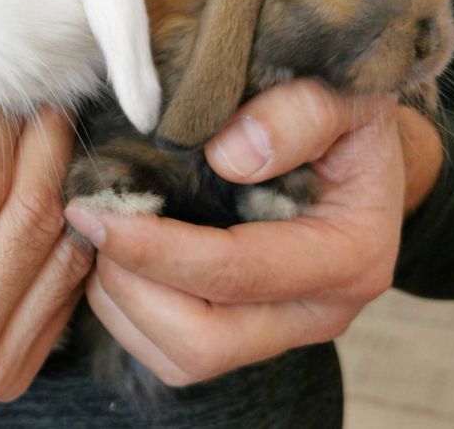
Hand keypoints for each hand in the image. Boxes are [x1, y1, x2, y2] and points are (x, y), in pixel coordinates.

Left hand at [65, 79, 440, 385]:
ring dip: (123, 303)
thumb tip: (229, 157)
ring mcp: (284, 330)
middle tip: (94, 223)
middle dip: (132, 286)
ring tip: (101, 237)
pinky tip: (117, 257)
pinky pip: (173, 355)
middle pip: (205, 342)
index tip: (95, 213)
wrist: (358, 150)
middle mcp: (319, 311)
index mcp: (349, 255)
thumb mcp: (343, 95)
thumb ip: (301, 114)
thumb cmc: (347, 120)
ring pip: (182, 359)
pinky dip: (129, 313)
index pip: (236, 271)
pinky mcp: (250, 334)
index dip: (156, 248)